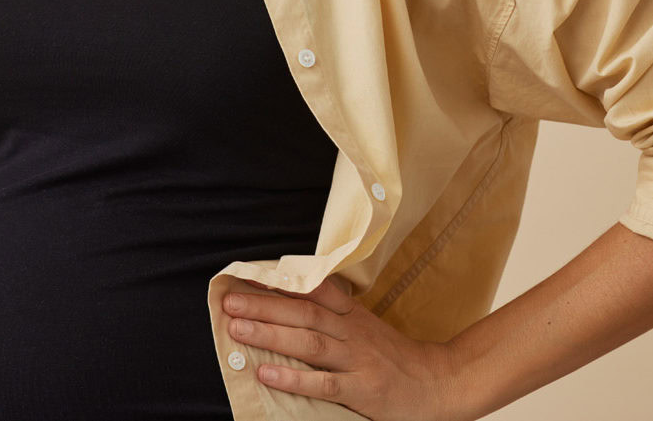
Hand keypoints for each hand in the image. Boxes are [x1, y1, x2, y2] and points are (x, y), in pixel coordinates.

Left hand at [222, 274, 466, 419]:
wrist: (438, 383)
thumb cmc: (394, 356)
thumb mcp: (365, 325)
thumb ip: (334, 312)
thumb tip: (293, 298)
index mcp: (350, 314)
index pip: (309, 291)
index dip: (277, 284)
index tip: (245, 276)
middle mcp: (351, 332)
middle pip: (302, 313)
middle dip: (262, 306)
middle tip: (228, 302)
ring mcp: (357, 360)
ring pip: (308, 342)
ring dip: (270, 334)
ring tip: (237, 329)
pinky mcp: (362, 389)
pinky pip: (323, 382)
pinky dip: (294, 378)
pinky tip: (267, 374)